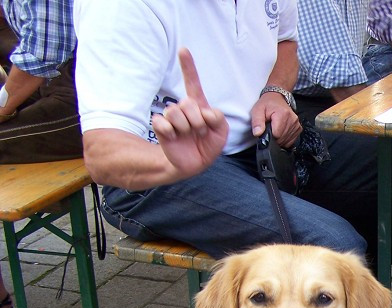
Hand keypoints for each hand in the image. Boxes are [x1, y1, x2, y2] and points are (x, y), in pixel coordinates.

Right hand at [151, 48, 227, 178]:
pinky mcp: (161, 127)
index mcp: (199, 106)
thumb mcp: (221, 132)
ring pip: (175, 111)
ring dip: (186, 127)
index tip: (183, 50)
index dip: (188, 67)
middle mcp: (184, 109)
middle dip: (198, 121)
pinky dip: (171, 132)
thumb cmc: (208, 145)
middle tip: (201, 132)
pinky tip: (175, 138)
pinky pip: (163, 122)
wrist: (194, 163)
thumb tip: (206, 112)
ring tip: (189, 136)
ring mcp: (171, 117)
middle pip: (188, 103)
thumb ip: (218, 119)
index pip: (193, 84)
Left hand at [251, 95, 300, 147]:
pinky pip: (291, 140)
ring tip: (275, 128)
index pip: (276, 135)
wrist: (277, 98)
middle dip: (274, 136)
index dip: (269, 134)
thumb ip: (257, 122)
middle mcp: (292, 119)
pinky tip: (281, 131)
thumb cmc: (267, 104)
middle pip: (281, 139)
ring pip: (286, 141)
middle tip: (270, 127)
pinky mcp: (298, 128)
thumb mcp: (257, 110)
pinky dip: (285, 138)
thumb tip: (257, 133)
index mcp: (283, 114)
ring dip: (279, 138)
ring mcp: (296, 124)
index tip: (267, 128)